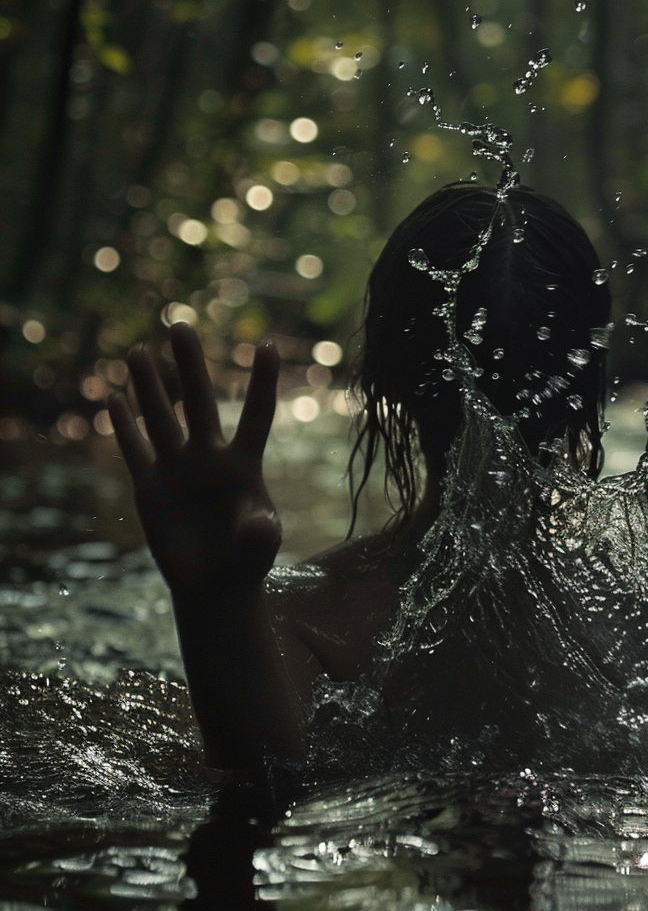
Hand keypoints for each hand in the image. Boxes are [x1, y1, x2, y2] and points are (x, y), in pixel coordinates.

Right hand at [109, 322, 281, 592]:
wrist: (215, 586)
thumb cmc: (246, 563)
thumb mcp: (260, 549)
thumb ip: (262, 534)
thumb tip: (260, 524)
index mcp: (244, 466)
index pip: (256, 416)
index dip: (262, 382)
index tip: (269, 344)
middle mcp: (209, 459)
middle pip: (199, 403)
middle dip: (189, 366)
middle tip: (180, 324)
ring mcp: (178, 470)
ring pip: (161, 419)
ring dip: (148, 387)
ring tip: (137, 350)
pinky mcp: (150, 488)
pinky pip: (135, 451)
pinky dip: (124, 427)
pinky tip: (114, 399)